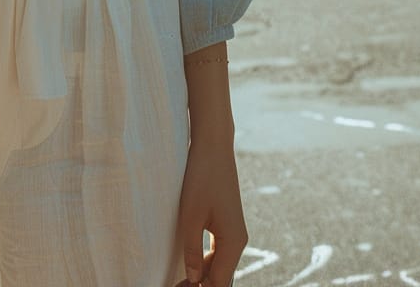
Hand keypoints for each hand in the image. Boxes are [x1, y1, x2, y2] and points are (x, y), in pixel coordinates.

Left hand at [177, 135, 246, 286]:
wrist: (213, 147)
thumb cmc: (202, 177)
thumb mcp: (191, 216)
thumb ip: (192, 250)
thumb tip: (193, 279)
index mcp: (233, 242)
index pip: (218, 283)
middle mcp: (238, 241)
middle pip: (221, 277)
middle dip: (201, 285)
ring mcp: (234, 232)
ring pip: (220, 266)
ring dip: (203, 277)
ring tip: (181, 281)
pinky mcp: (227, 224)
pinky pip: (218, 252)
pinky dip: (206, 263)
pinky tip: (191, 265)